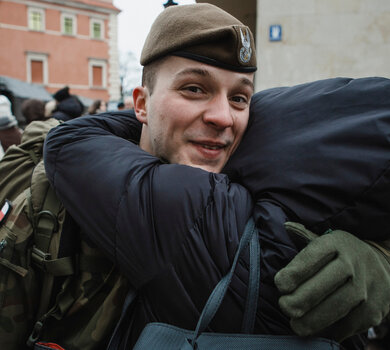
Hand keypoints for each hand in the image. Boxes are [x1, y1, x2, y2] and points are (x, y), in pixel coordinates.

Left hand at [274, 222, 389, 340]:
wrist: (381, 265)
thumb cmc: (340, 254)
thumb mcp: (325, 240)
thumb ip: (303, 235)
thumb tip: (286, 226)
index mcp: (337, 242)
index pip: (314, 255)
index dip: (295, 271)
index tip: (279, 284)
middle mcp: (355, 261)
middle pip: (326, 282)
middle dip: (302, 298)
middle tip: (284, 306)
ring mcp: (368, 285)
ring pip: (340, 305)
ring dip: (314, 319)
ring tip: (295, 325)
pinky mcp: (376, 307)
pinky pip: (352, 322)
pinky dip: (332, 329)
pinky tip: (316, 331)